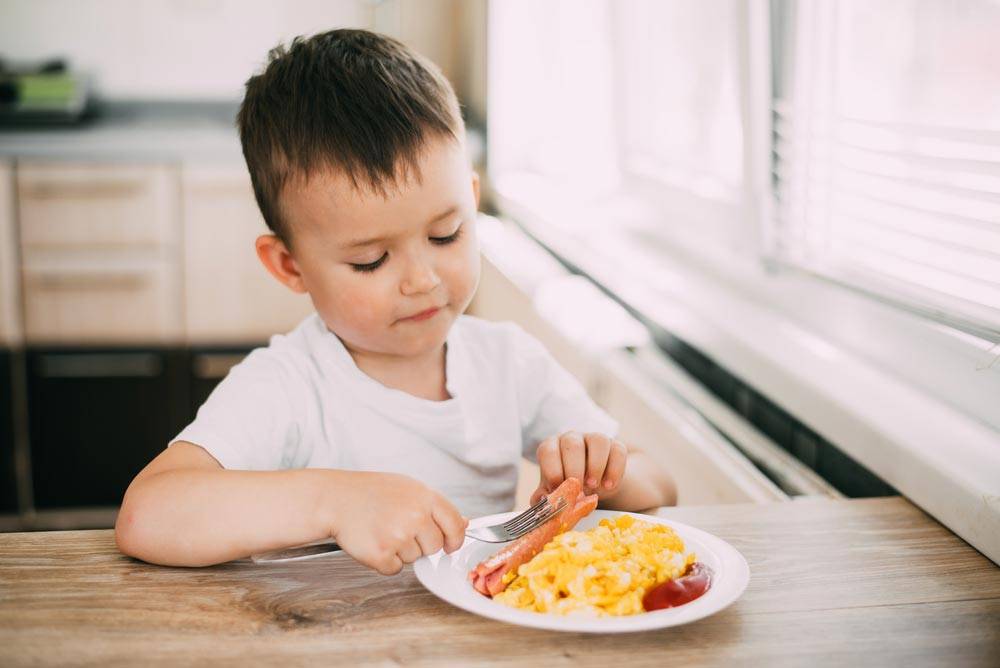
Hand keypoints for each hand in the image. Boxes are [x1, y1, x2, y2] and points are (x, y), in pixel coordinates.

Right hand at [324, 471, 467, 574]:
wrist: (335, 499)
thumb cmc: (370, 492)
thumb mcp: (408, 488)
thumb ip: (436, 507)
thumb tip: (464, 523)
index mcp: (425, 497)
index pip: (455, 525)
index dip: (455, 539)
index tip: (450, 544)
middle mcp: (415, 516)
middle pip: (435, 546)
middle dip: (421, 543)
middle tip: (399, 528)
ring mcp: (399, 536)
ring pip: (414, 558)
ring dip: (400, 551)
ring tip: (382, 530)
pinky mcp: (382, 555)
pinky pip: (395, 569)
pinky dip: (385, 561)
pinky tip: (374, 542)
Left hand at [529, 431, 627, 504]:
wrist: (593, 485)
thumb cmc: (568, 486)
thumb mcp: (555, 491)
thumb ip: (546, 497)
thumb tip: (542, 502)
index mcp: (552, 447)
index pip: (548, 450)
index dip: (552, 470)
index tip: (558, 488)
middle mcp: (571, 439)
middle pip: (572, 444)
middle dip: (575, 469)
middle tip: (579, 488)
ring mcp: (594, 439)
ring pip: (598, 441)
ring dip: (596, 466)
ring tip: (594, 486)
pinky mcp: (615, 445)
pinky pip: (618, 450)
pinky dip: (615, 469)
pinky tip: (609, 485)